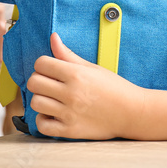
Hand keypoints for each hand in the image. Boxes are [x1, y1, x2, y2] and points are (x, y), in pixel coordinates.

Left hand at [26, 33, 144, 139]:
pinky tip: (53, 115)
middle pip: (34, 82)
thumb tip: (53, 37)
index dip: (43, 65)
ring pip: (36, 103)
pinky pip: (42, 125)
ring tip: (52, 100)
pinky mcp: (70, 130)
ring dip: (41, 100)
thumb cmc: (114, 87)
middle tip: (50, 84)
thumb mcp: (92, 68)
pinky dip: (44, 120)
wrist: (131, 112)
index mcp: (76, 74)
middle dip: (39, 81)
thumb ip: (69, 55)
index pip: (41, 63)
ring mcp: (69, 113)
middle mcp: (71, 93)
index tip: (51, 70)